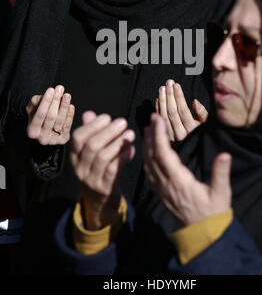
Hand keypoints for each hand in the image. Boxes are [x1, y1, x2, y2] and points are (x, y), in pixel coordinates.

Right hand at [26, 85, 74, 144]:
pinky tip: (71, 106)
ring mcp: (53, 141)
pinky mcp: (63, 140)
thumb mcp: (33, 108)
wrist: (45, 127)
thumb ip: (36, 102)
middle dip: (56, 101)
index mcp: (32, 131)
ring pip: (60, 121)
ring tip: (67, 95)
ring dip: (64, 106)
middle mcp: (42, 138)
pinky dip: (70, 115)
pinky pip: (68, 126)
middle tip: (60, 88)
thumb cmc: (38, 114)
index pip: (40, 114)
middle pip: (51, 117)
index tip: (51, 89)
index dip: (46, 101)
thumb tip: (44, 97)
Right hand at [71, 112, 134, 229]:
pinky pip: (113, 170)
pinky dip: (123, 157)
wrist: (100, 202)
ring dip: (118, 143)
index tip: (107, 117)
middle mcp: (80, 168)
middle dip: (109, 131)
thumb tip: (88, 113)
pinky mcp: (104, 188)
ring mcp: (91, 180)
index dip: (92, 125)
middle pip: (92, 146)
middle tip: (123, 122)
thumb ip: (90, 133)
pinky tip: (132, 149)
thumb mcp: (91, 153)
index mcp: (75, 157)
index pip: (77, 138)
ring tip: (130, 133)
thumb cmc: (98, 170)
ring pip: (103, 157)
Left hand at [143, 113, 231, 226]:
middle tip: (152, 118)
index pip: (164, 154)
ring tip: (149, 128)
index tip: (157, 119)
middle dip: (151, 135)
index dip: (159, 135)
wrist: (202, 234)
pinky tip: (148, 150)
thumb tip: (224, 154)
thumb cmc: (213, 213)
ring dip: (147, 145)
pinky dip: (146, 158)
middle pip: (152, 156)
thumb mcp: (221, 193)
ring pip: (148, 164)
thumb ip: (221, 173)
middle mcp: (166, 185)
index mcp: (179, 182)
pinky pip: (148, 173)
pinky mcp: (160, 193)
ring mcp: (161, 190)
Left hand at [155, 79, 207, 140]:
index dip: (179, 97)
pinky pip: (159, 121)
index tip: (177, 85)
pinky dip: (158, 108)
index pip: (183, 111)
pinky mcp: (164, 137)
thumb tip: (195, 102)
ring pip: (164, 115)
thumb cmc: (201, 133)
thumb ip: (202, 113)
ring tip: (162, 88)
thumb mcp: (206, 124)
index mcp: (192, 130)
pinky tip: (158, 98)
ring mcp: (171, 137)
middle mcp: (180, 134)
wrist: (192, 152)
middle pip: (172, 112)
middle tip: (168, 83)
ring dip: (162, 100)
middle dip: (169, 95)